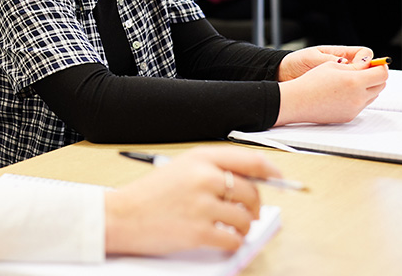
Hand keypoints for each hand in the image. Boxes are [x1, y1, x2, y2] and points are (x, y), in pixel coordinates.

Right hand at [104, 147, 279, 256]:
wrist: (122, 216)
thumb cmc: (150, 194)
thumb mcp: (181, 169)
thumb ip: (213, 169)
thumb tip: (252, 181)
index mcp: (200, 159)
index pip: (251, 161)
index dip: (271, 171)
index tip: (279, 179)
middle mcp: (203, 178)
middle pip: (252, 192)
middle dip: (256, 206)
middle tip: (249, 212)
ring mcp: (202, 205)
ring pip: (245, 218)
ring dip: (243, 226)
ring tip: (231, 227)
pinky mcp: (199, 232)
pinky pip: (234, 239)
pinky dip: (233, 242)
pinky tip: (223, 238)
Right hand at [275, 51, 387, 125]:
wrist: (298, 101)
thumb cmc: (311, 82)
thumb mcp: (333, 66)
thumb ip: (356, 65)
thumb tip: (371, 66)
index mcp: (355, 82)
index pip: (382, 74)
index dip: (380, 66)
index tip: (376, 64)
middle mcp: (358, 97)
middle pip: (381, 86)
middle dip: (376, 77)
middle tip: (364, 71)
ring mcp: (355, 109)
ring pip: (372, 96)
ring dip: (367, 88)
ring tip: (350, 83)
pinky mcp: (349, 117)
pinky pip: (361, 105)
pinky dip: (357, 98)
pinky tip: (342, 94)